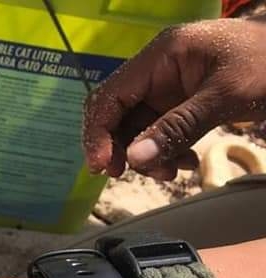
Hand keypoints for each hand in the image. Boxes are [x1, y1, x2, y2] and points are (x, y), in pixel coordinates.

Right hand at [84, 18, 265, 178]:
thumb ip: (178, 127)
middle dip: (121, 148)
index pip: (110, 96)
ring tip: (173, 170)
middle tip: (128, 174)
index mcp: (162, 56)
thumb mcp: (225, 96)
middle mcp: (158, 71)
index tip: (103, 166)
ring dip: (147, 156)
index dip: (98, 133)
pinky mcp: (182, 104)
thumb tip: (134, 159)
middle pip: (117, 115)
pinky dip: (165, 153)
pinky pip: (159, 133)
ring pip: (137, 129)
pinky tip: (185, 163)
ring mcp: (169, 89)